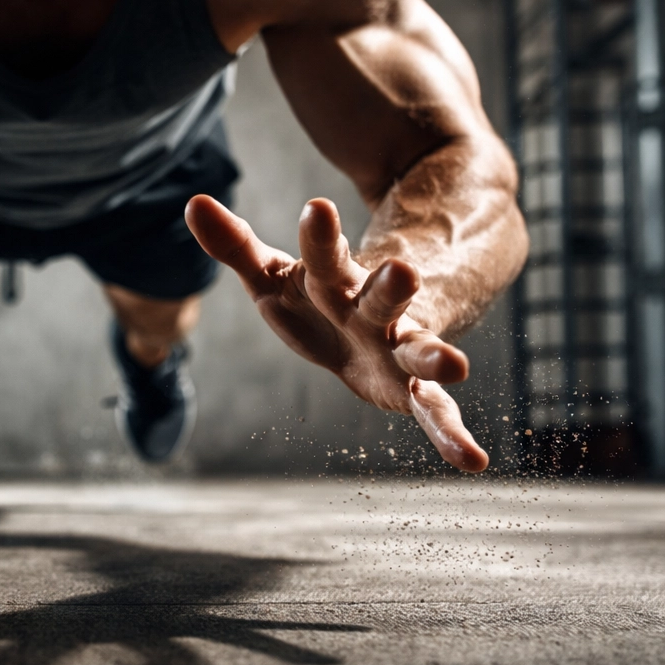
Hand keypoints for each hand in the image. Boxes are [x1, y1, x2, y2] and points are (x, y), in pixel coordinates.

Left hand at [185, 194, 487, 471]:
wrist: (399, 300)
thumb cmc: (318, 295)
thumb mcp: (274, 276)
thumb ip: (235, 245)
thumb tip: (192, 203)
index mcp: (335, 282)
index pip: (324, 258)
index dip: (320, 238)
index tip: (317, 207)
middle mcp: (373, 312)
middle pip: (378, 298)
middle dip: (388, 288)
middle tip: (402, 271)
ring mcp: (400, 347)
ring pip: (419, 348)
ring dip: (433, 355)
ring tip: (455, 365)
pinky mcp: (412, 386)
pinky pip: (435, 412)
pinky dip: (452, 436)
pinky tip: (472, 461)